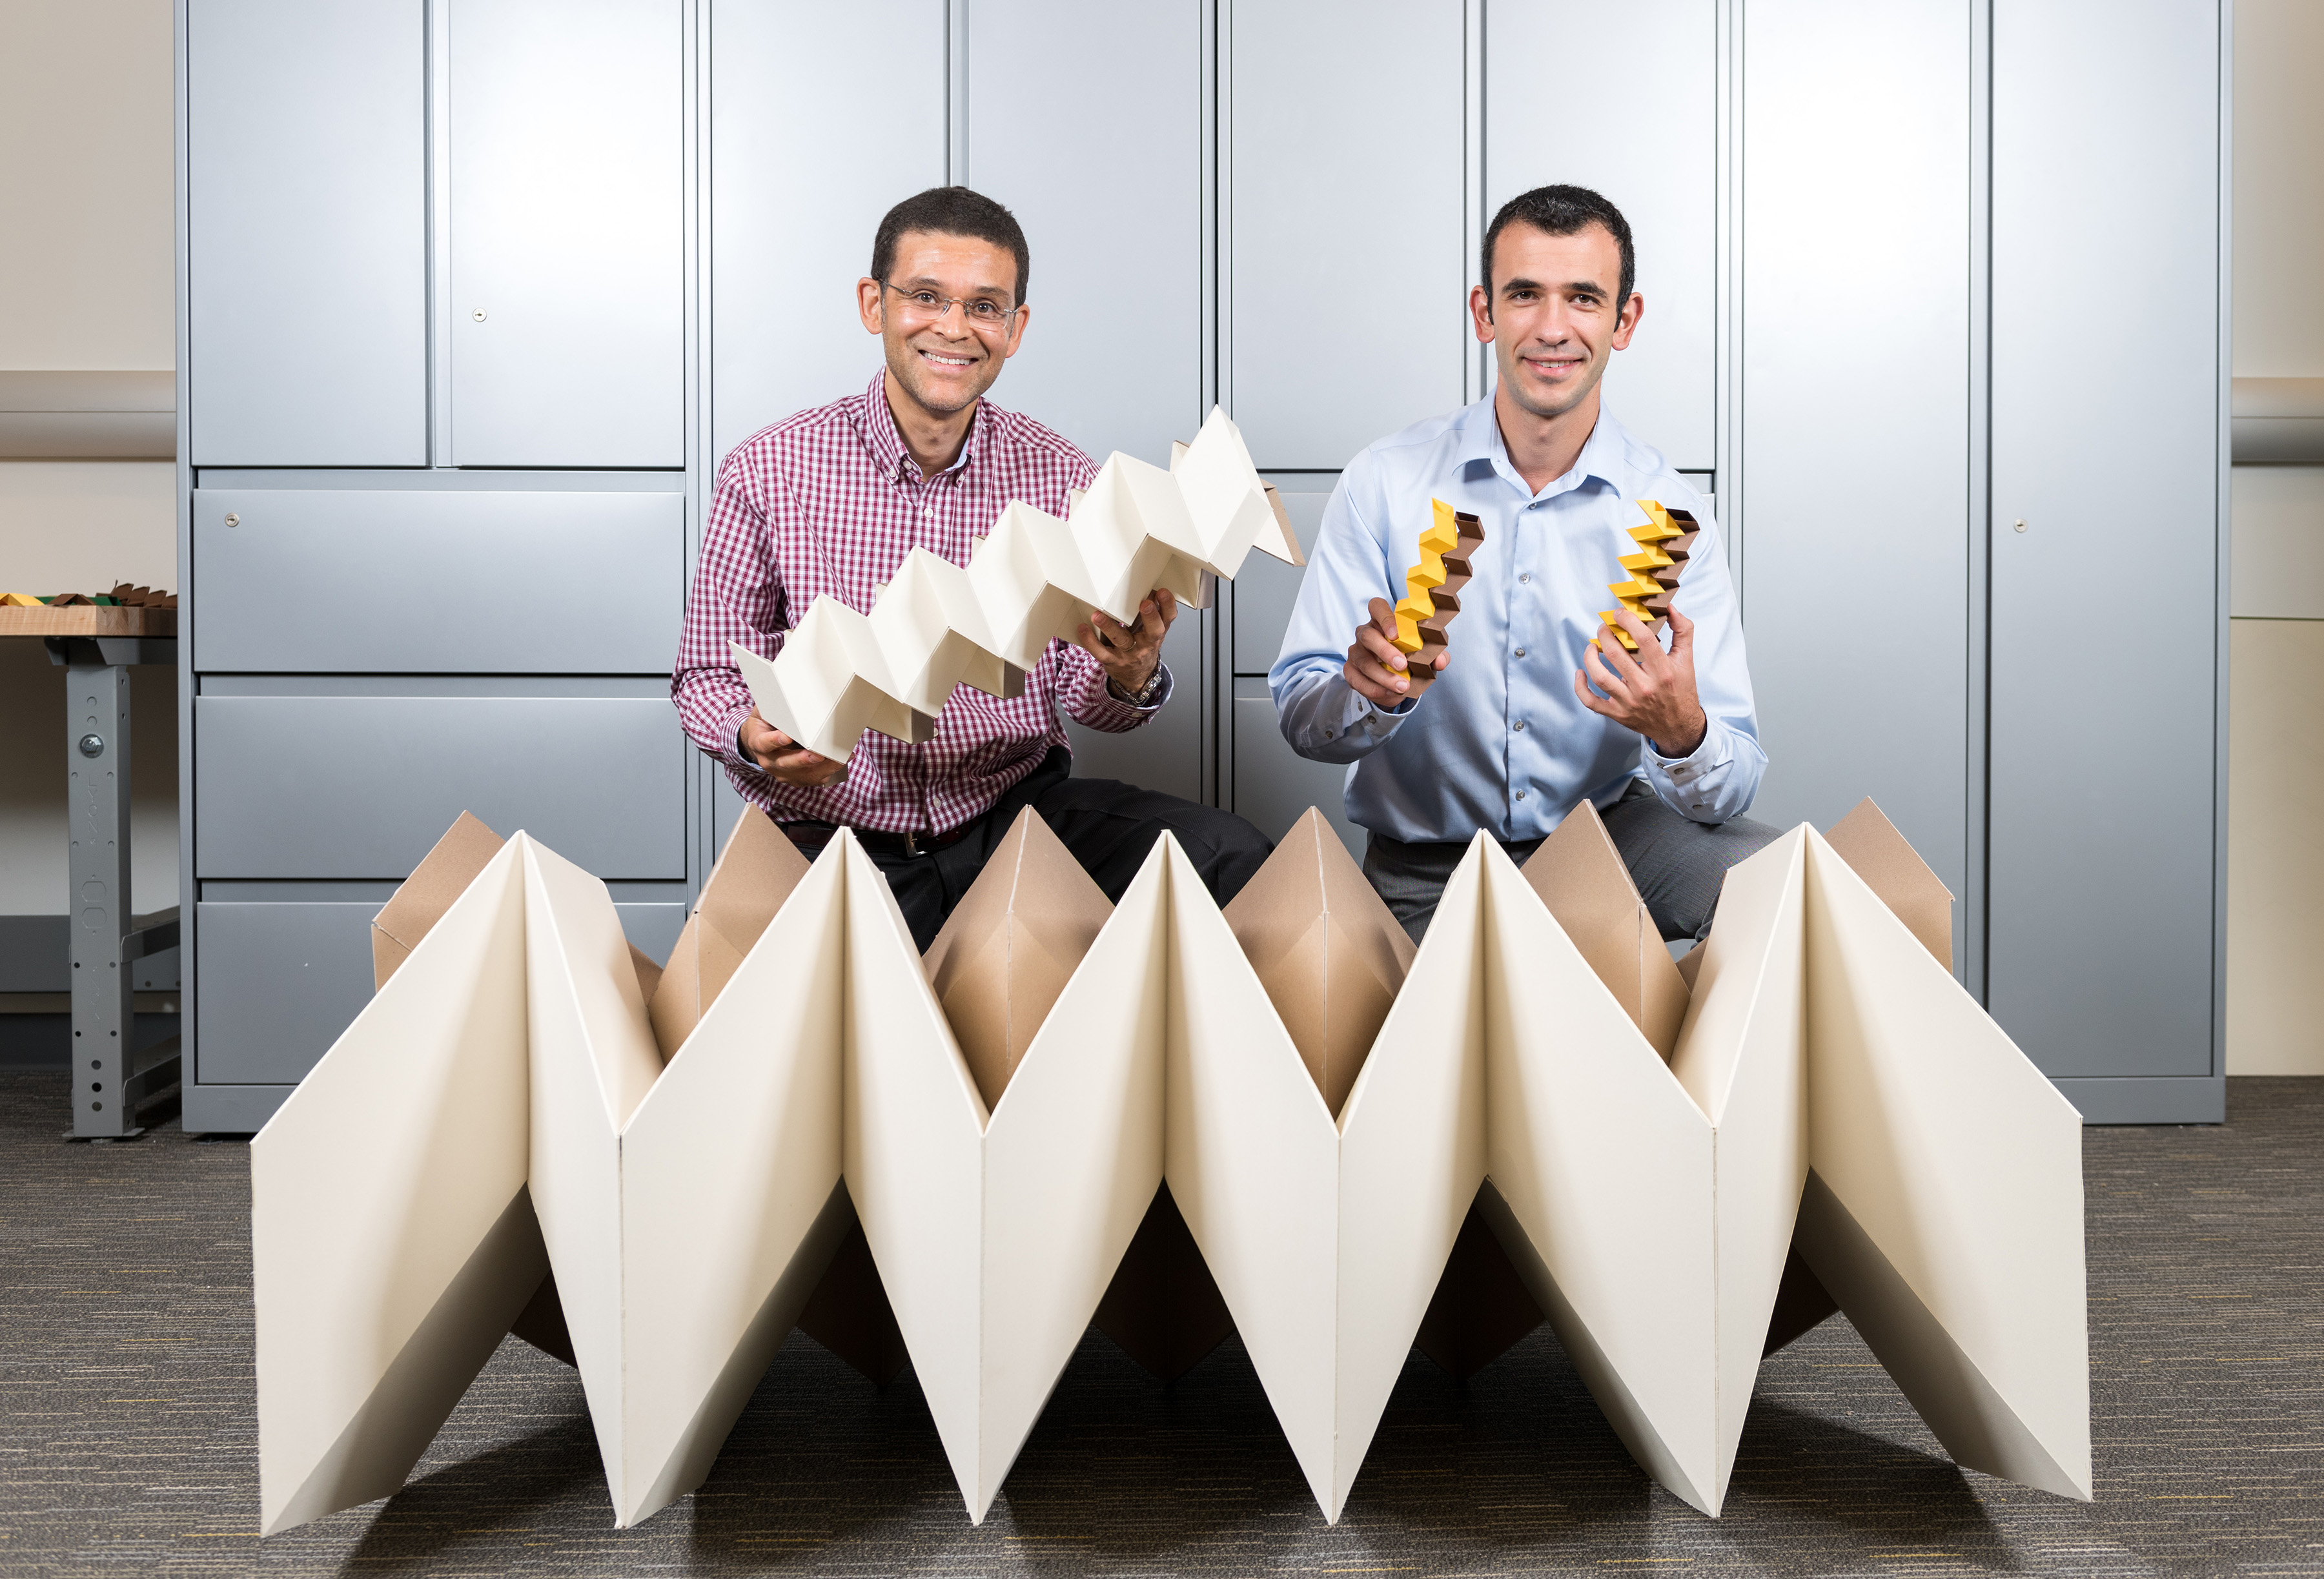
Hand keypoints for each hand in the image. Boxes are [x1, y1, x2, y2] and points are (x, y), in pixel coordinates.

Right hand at [739, 711, 847, 786]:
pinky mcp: (795, 778)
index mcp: (759, 743)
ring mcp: (781, 772)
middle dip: (802, 760)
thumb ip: (773, 706)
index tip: (786, 737)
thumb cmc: (765, 724)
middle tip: (817, 755)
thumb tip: (789, 694)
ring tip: (838, 759)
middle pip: (785, 763)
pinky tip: (841, 761)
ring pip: (802, 775)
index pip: (764, 744)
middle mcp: (769, 761)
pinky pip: (812, 778)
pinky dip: (828, 771)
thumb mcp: (763, 711)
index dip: (774, 741)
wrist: (760, 741)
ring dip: (821, 768)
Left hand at [1076, 586, 1175, 697]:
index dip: (1168, 605)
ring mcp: (1129, 653)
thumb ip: (1152, 612)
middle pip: (1153, 631)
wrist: (1136, 677)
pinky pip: (1101, 652)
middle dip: (1150, 617)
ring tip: (1098, 615)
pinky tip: (1083, 628)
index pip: (1168, 619)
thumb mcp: (1152, 631)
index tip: (1162, 592)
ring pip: (1121, 640)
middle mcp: (1146, 644)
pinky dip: (1090, 641)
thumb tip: (1149, 587)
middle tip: (1145, 603)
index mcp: (1157, 633)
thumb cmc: (1142, 648)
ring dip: (1109, 626)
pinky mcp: (1113, 660)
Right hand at [1343, 596, 1446, 706]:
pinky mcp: (1350, 670)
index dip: (1385, 618)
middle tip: (1402, 665)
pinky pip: (1357, 680)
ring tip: (1402, 687)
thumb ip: (1434, 654)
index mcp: (1382, 620)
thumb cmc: (1408, 657)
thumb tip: (1440, 661)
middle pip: (1368, 636)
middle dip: (1385, 651)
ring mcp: (1355, 651)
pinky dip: (1375, 689)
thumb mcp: (1424, 654)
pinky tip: (1390, 693)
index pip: (1377, 607)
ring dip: (1383, 676)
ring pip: (1364, 662)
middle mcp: (1365, 633)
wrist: (1393, 679)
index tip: (1397, 634)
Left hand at [1576, 604, 1707, 756]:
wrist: (1679, 727)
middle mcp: (1645, 687)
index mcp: (1664, 671)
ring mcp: (1629, 702)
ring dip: (1590, 657)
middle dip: (1605, 634)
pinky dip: (1580, 687)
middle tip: (1604, 627)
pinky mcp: (1618, 714)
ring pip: (1600, 677)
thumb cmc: (1681, 690)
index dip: (1628, 621)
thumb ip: (1682, 631)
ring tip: (1592, 646)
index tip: (1620, 613)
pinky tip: (1580, 672)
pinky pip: (1591, 702)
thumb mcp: (1687, 660)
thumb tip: (1670, 608)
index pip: (1644, 639)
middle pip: (1616, 654)